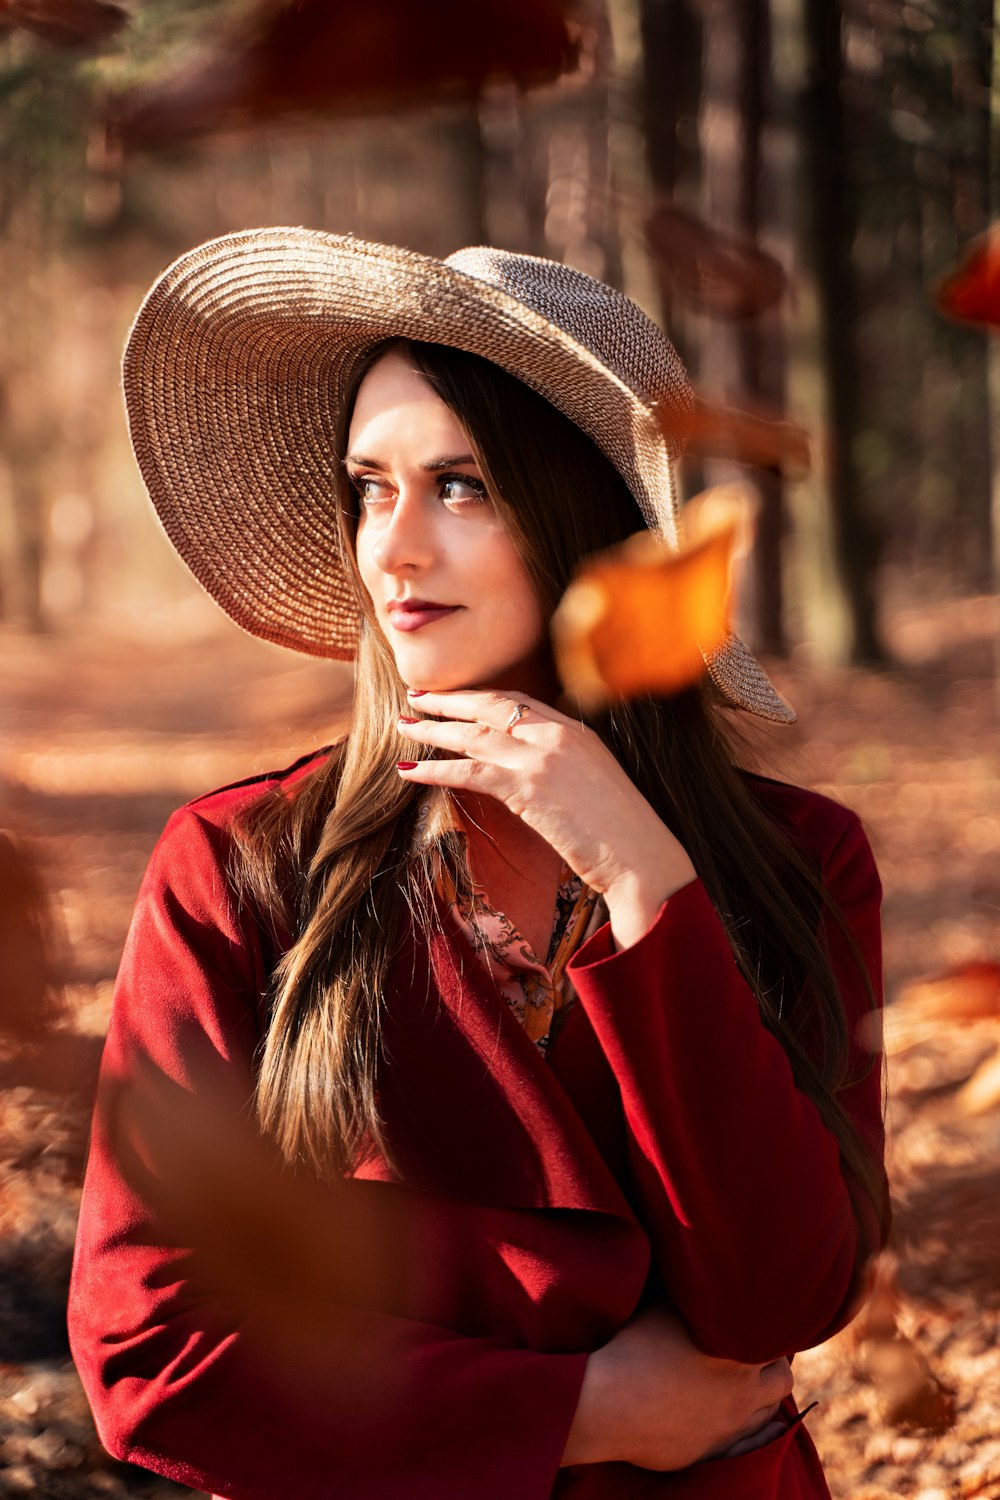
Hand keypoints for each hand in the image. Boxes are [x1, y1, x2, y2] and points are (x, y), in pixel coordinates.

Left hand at [396, 689, 696, 946]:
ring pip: (474, 734)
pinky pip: (469, 771)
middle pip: (491, 707)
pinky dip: (433, 769)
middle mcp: (558, 735)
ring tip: (403, 728)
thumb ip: (568, 770)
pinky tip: (409, 771)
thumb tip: (539, 778)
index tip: (458, 697)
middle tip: (417, 699)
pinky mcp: (527, 788)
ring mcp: (542, 758)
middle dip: (450, 702)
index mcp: (578, 732)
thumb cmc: (625, 834)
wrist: (642, 858)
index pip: (521, 702)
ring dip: (433, 731)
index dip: (482, 697)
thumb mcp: (599, 785)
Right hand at [561, 1304, 793, 1471]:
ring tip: (746, 1379)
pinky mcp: (710, 1451)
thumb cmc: (633, 1343)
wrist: (605, 1402)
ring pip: (769, 1413)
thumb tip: (705, 1268)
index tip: (758, 1317)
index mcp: (740, 1351)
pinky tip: (747, 1416)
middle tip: (755, 1348)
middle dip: (773, 1362)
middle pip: (781, 1378)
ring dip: (762, 1395)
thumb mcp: (666, 1303)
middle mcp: (743, 1392)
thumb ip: (696, 1291)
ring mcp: (728, 1426)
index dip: (771, 1326)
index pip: (779, 1338)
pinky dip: (753, 1428)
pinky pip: (750, 1444)